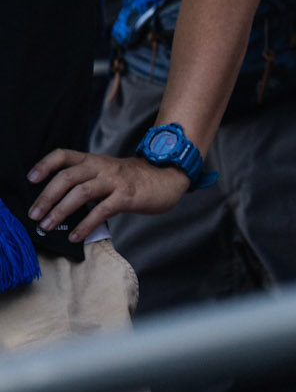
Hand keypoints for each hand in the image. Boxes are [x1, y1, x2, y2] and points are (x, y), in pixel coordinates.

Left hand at [26, 150, 189, 243]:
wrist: (167, 178)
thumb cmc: (133, 180)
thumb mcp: (107, 172)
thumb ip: (86, 181)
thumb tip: (57, 203)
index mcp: (94, 160)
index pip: (63, 155)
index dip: (45, 165)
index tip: (31, 179)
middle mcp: (102, 166)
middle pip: (67, 177)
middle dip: (47, 197)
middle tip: (34, 215)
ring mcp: (115, 180)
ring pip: (81, 193)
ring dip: (61, 211)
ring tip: (48, 226)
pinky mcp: (127, 196)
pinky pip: (101, 210)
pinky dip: (85, 225)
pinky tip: (76, 236)